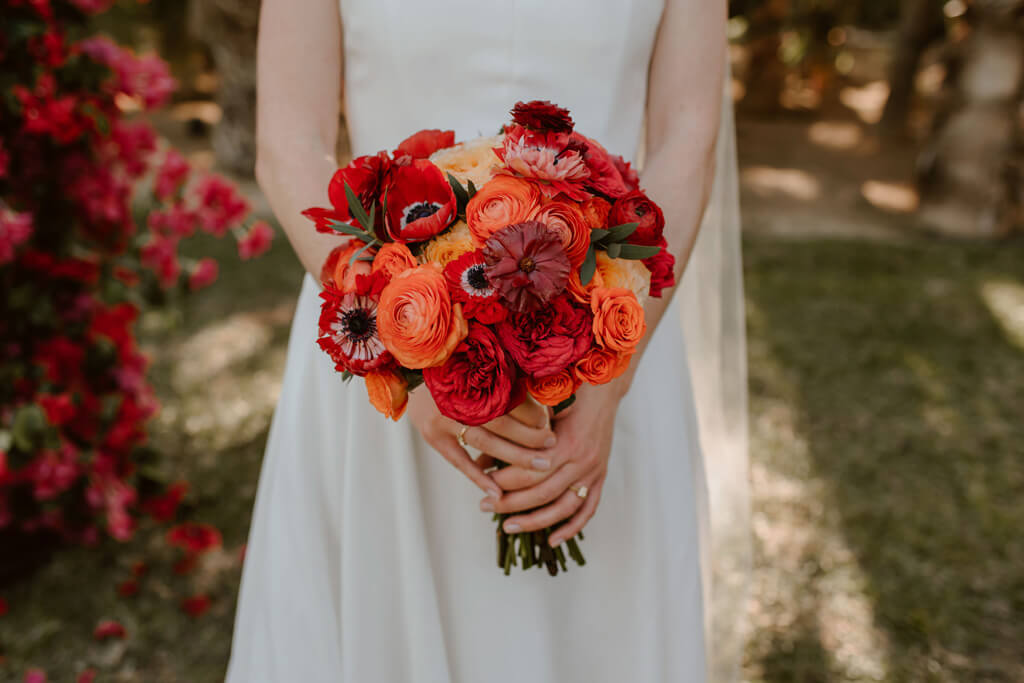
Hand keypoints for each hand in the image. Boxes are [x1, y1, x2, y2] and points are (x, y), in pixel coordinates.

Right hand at [406, 388, 555, 499]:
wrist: (413, 376)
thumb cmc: (458, 374)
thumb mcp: (479, 373)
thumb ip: (508, 387)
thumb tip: (548, 410)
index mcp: (472, 377)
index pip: (510, 398)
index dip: (534, 413)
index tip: (551, 424)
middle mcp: (458, 397)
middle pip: (502, 422)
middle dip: (530, 437)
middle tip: (552, 446)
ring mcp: (443, 418)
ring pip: (485, 441)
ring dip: (515, 457)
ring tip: (541, 466)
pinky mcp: (433, 436)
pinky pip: (460, 461)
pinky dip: (479, 477)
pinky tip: (498, 493)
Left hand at [481, 382, 623, 545]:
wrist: (604, 390)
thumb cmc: (567, 394)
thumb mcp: (539, 410)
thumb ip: (513, 435)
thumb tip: (479, 459)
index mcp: (566, 442)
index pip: (530, 471)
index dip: (504, 481)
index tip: (483, 486)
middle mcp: (582, 460)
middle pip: (543, 493)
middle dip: (511, 503)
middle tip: (485, 506)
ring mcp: (593, 471)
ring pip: (564, 508)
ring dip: (535, 522)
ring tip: (508, 527)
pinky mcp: (601, 477)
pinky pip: (588, 509)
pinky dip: (571, 528)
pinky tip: (552, 540)